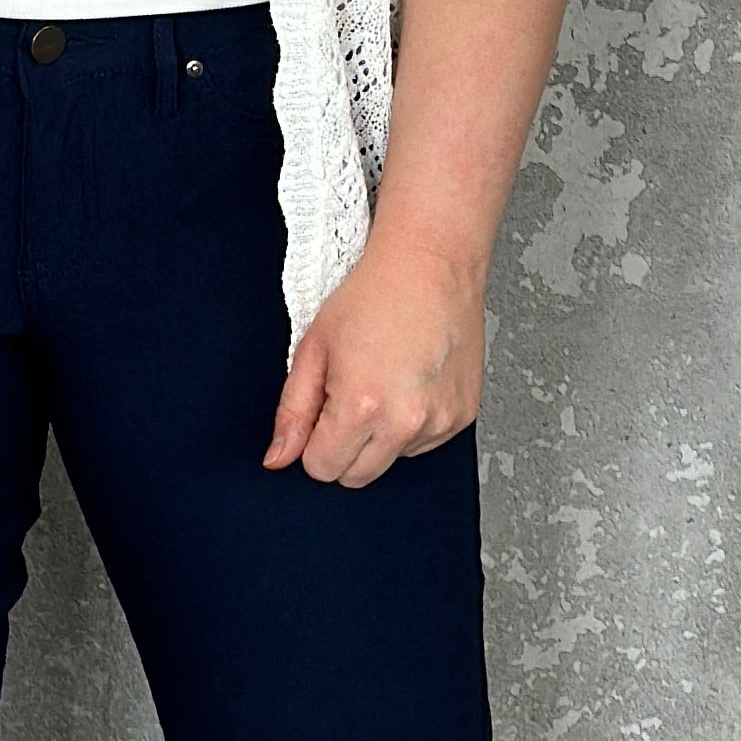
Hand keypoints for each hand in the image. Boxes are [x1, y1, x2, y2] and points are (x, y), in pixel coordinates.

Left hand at [264, 226, 485, 487]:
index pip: (322, 469)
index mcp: (362, 405)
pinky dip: (411, 425)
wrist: (431, 264)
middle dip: (343, 447)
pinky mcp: (462, 416)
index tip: (321, 410)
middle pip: (356, 476)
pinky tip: (409, 382)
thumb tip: (278, 458)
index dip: (313, 442)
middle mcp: (405, 421)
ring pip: (392, 460)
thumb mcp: (314, 348)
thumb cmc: (374, 295)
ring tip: (384, 381)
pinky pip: (424, 444)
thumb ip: (292, 411)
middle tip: (348, 396)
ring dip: (380, 436)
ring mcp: (439, 421)